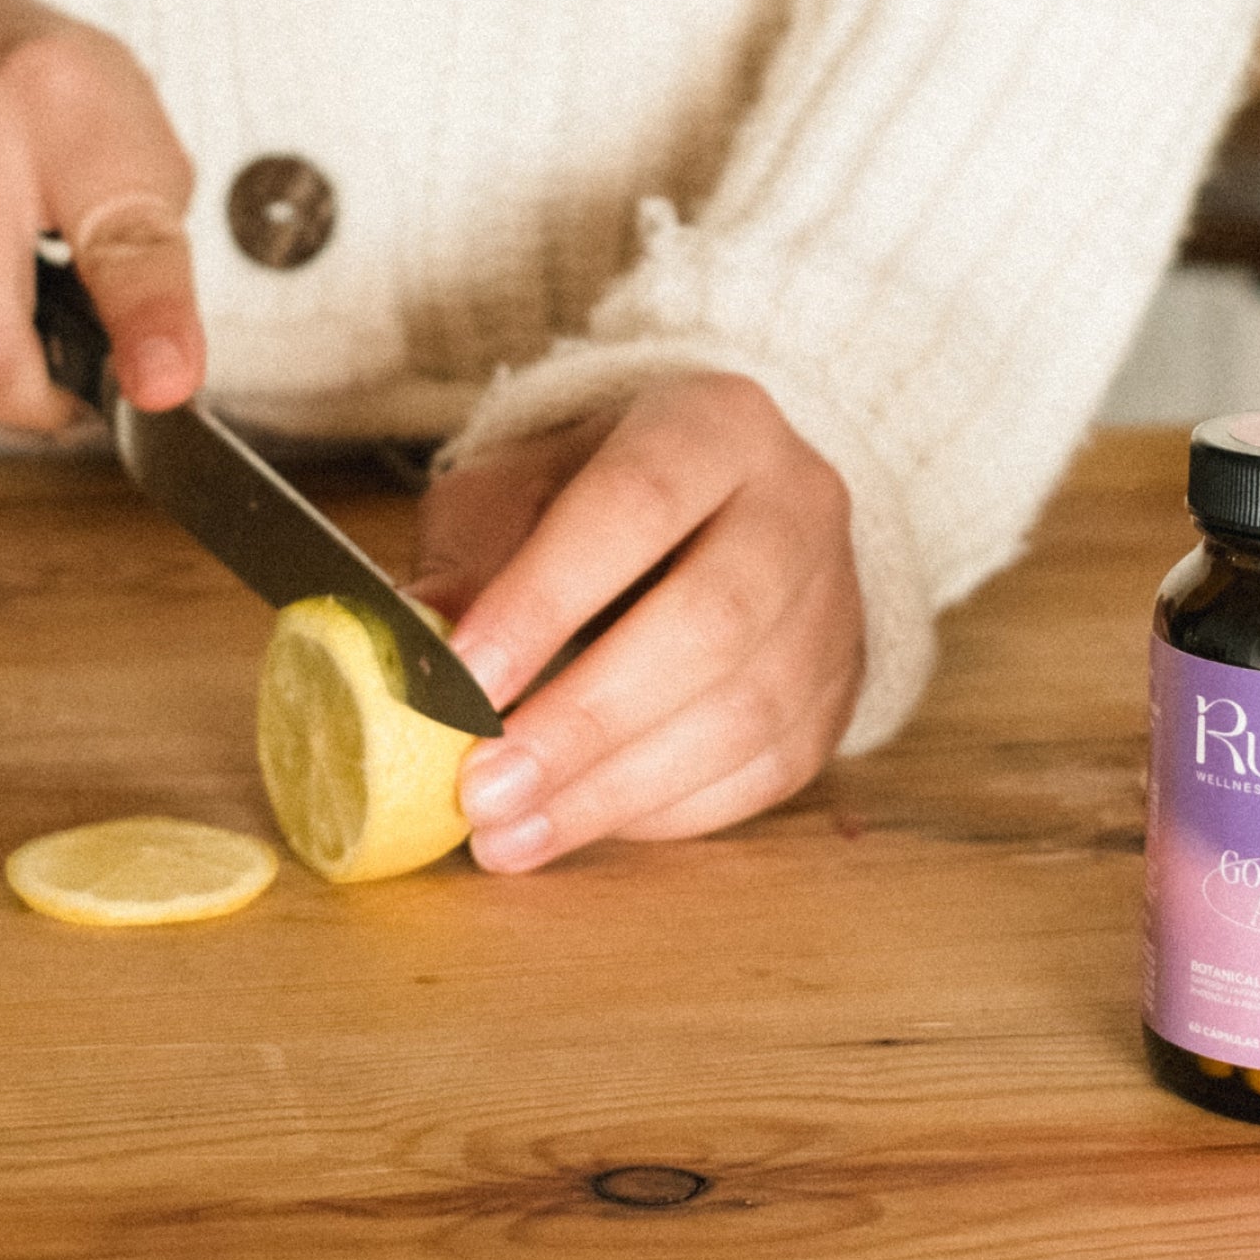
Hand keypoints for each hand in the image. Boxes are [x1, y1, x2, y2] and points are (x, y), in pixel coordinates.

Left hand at [408, 374, 864, 871]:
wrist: (711, 511)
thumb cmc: (591, 497)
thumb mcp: (514, 489)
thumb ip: (470, 554)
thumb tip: (418, 640)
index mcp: (716, 424)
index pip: (637, 504)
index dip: (547, 599)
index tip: (463, 684)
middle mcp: (800, 503)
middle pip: (712, 623)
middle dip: (585, 721)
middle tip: (482, 789)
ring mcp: (835, 601)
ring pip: (746, 713)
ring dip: (616, 790)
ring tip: (509, 835)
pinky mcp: (841, 689)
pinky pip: (767, 771)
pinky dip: (666, 812)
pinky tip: (581, 825)